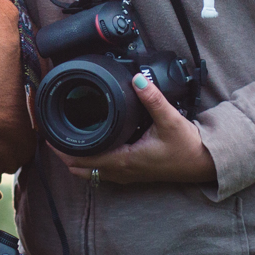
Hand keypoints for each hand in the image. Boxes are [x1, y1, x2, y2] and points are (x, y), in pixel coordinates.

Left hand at [58, 74, 217, 185]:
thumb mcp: (170, 119)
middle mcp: (122, 171)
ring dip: (76, 160)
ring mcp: (127, 175)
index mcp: (124, 160)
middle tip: (51, 136)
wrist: (204, 163)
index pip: (84, 160)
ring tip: (65, 140)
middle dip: (64, 155)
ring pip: (92, 172)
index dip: (63, 150)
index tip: (49, 136)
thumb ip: (152, 98)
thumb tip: (137, 79)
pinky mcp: (134, 172)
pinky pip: (104, 171)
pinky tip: (91, 145)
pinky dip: (91, 161)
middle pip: (81, 170)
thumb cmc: (188, 146)